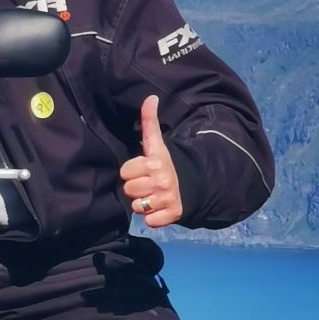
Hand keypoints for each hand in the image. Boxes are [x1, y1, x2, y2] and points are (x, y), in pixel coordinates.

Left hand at [119, 95, 181, 227]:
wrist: (193, 184)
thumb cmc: (167, 163)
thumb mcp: (158, 143)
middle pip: (128, 190)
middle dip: (136, 188)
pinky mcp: (173, 214)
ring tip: (154, 195)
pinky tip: (160, 208)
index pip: (125, 171)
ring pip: (137, 207)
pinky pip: (149, 221)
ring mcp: (167, 198)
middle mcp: (162, 180)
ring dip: (143, 204)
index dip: (132, 171)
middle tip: (149, 183)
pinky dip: (153, 218)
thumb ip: (150, 121)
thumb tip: (151, 97)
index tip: (144, 169)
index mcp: (156, 161)